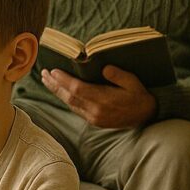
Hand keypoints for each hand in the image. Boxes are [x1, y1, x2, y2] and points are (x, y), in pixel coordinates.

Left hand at [41, 65, 156, 128]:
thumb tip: (104, 68)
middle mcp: (96, 111)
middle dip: (55, 85)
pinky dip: (66, 99)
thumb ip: (118, 75)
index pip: (77, 89)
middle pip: (69, 97)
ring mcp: (94, 117)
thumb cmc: (139, 96)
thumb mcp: (133, 82)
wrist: (146, 116)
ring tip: (47, 80)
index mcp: (104, 100)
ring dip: (57, 92)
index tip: (53, 71)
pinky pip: (76, 109)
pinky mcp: (94, 121)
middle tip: (43, 74)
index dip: (63, 80)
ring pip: (70, 104)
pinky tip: (60, 91)